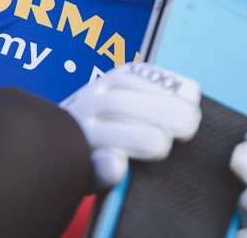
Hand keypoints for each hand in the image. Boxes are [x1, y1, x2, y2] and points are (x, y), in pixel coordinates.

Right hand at [60, 62, 201, 188]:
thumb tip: (192, 94)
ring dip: (134, 136)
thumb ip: (152, 99)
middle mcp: (85, 107)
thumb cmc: (108, 132)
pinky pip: (85, 167)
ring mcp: (75, 138)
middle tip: (190, 125)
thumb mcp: (124, 105)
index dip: (163, 85)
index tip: (192, 98)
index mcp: (102, 89)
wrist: (54, 156)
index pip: (130, 77)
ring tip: (162, 144)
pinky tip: (118, 166)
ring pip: (101, 133)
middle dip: (158, 110)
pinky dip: (103, 166)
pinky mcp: (71, 170)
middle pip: (118, 103)